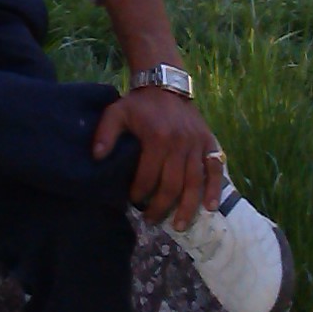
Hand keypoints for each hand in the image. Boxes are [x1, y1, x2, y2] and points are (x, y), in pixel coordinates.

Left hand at [92, 85, 224, 227]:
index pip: (148, 175)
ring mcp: (197, 144)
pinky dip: (214, 189)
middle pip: (172, 185)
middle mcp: (180, 144)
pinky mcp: (209, 143)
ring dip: (187, 207)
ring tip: (178, 225)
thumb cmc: (139, 104)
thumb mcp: (117, 112)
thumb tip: (97, 158)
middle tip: (151, 220)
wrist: (166, 86)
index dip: (140, 193)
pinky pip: (215, 169)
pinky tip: (210, 207)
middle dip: (161, 207)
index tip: (133, 203)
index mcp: (157, 138)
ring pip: (195, 182)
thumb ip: (105, 134)